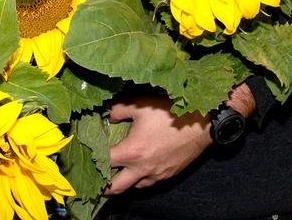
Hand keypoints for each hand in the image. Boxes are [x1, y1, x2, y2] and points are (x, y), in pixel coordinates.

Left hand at [105, 83, 256, 194]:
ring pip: (134, 187)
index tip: (87, 155)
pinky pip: (149, 182)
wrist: (204, 123)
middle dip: (103, 185)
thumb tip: (107, 115)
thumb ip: (119, 109)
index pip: (103, 162)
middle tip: (96, 177)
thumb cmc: (172, 111)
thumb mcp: (141, 104)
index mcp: (132, 152)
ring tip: (118, 171)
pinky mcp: (169, 174)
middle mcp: (142, 168)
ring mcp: (157, 174)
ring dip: (124, 181)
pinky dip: (141, 178)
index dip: (92, 159)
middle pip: (115, 187)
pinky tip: (140, 167)